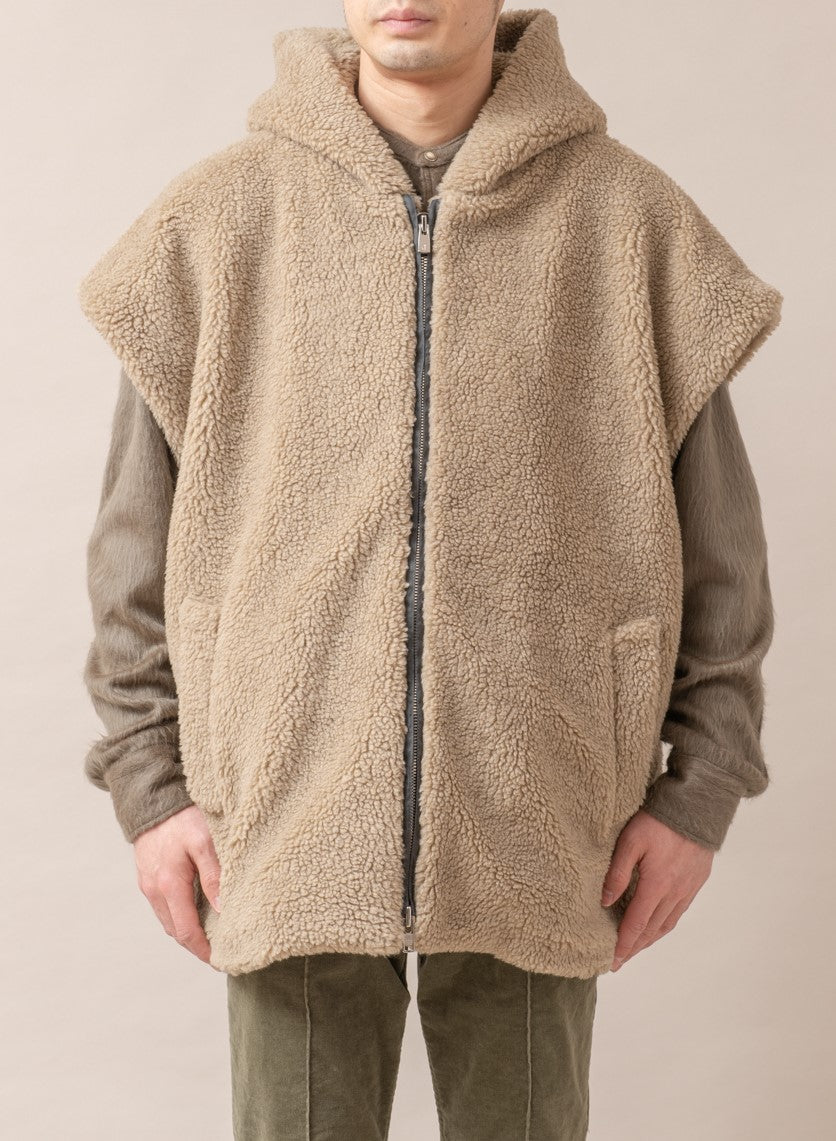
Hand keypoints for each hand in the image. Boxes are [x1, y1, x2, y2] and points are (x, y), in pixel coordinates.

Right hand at [134, 804, 221, 965]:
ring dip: (188, 931)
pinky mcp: (147, 877)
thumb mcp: (204, 842)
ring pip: (169, 920)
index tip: (222, 960)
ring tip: (213, 936)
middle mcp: (154, 891)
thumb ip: (214, 876)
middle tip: (222, 952)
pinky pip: (164, 906)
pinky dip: (180, 915)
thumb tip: (225, 910)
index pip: (186, 932)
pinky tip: (197, 911)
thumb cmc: (181, 817)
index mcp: (168, 885)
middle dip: (197, 945)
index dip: (204, 951)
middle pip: (176, 931)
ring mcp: (147, 885)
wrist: (151, 798)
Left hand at [601, 808, 714, 971]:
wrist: (697, 807)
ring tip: (636, 948)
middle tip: (620, 961)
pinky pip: (679, 912)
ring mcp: (688, 889)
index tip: (613, 962)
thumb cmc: (659, 821)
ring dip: (650, 939)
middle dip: (634, 947)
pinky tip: (658, 926)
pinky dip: (665, 925)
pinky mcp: (697, 882)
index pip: (636, 924)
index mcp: (656, 885)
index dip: (624, 944)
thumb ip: (617, 872)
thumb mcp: (630, 841)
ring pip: (667, 924)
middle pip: (652, 929)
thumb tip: (604, 902)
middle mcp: (674, 893)